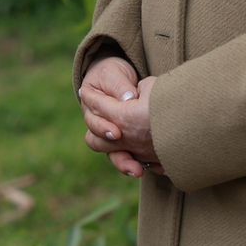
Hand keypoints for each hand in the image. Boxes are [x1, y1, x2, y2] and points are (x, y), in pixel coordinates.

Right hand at [79, 57, 158, 177]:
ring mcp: (113, 138)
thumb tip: (128, 98)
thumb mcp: (115, 74)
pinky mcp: (128, 144)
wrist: (119, 79)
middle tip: (130, 157)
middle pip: (99, 144)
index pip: (94, 123)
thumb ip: (120, 86)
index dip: (104, 129)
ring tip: (138, 171)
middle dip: (114, 151)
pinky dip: (142, 164)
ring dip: (125, 165)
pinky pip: (131, 159)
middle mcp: (99, 126)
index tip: (117, 133)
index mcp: (91, 109)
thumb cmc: (114, 74)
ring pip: (115, 156)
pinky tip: (154, 167)